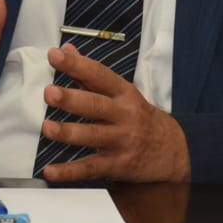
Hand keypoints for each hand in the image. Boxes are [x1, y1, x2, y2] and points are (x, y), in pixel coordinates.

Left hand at [37, 43, 190, 182]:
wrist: (175, 150)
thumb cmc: (140, 117)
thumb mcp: (122, 92)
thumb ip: (91, 74)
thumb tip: (66, 50)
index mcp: (123, 93)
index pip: (99, 75)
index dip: (77, 65)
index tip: (55, 55)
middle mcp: (123, 115)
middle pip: (96, 106)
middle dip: (72, 99)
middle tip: (49, 93)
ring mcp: (121, 141)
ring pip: (93, 136)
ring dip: (69, 133)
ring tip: (47, 128)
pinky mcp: (118, 165)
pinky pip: (91, 168)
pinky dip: (69, 171)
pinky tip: (50, 171)